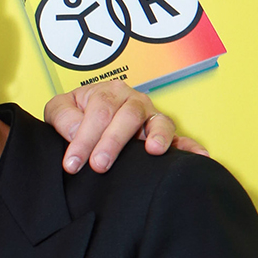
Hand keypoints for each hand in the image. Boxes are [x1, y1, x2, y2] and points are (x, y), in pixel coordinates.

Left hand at [43, 80, 208, 173]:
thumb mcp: (59, 109)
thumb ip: (62, 116)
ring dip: (158, 136)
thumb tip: (76, 132)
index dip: (84, 138)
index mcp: (108, 92)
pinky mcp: (164, 136)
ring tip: (153, 151)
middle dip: (113, 142)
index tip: (72, 163)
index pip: (98, 112)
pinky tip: (198, 157)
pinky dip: (190, 148)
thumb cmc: (73, 115)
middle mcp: (133, 102)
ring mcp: (151, 118)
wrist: (83, 121)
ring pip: (159, 123)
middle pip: (128, 117)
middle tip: (99, 165)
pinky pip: (181, 140)